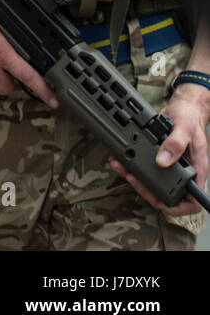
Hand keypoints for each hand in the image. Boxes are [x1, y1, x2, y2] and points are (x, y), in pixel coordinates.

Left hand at [107, 83, 209, 216]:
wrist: (182, 108)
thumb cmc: (190, 119)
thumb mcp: (184, 129)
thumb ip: (175, 144)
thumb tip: (163, 162)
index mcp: (196, 170)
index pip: (192, 201)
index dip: (177, 207)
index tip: (159, 201)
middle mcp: (183, 171)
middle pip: (166, 193)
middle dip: (145, 189)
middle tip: (131, 178)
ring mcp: (171, 166)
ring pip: (152, 181)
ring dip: (134, 177)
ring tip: (119, 165)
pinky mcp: (159, 158)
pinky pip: (145, 167)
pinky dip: (132, 165)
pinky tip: (120, 158)